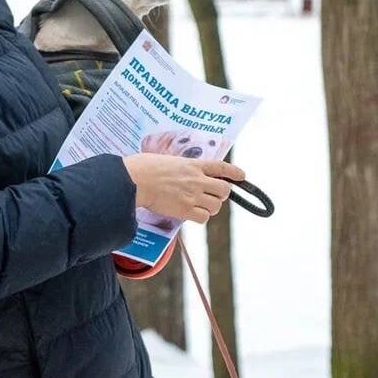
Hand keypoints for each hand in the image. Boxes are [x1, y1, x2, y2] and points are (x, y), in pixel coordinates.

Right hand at [121, 154, 245, 224]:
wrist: (136, 179)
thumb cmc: (146, 167)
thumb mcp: (169, 160)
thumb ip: (183, 167)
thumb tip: (188, 174)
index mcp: (194, 164)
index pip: (221, 167)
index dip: (234, 172)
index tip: (242, 176)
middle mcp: (197, 179)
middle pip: (224, 190)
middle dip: (221, 194)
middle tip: (212, 196)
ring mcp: (192, 195)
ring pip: (216, 206)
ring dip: (211, 207)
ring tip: (199, 205)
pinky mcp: (185, 210)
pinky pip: (203, 218)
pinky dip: (200, 217)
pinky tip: (191, 213)